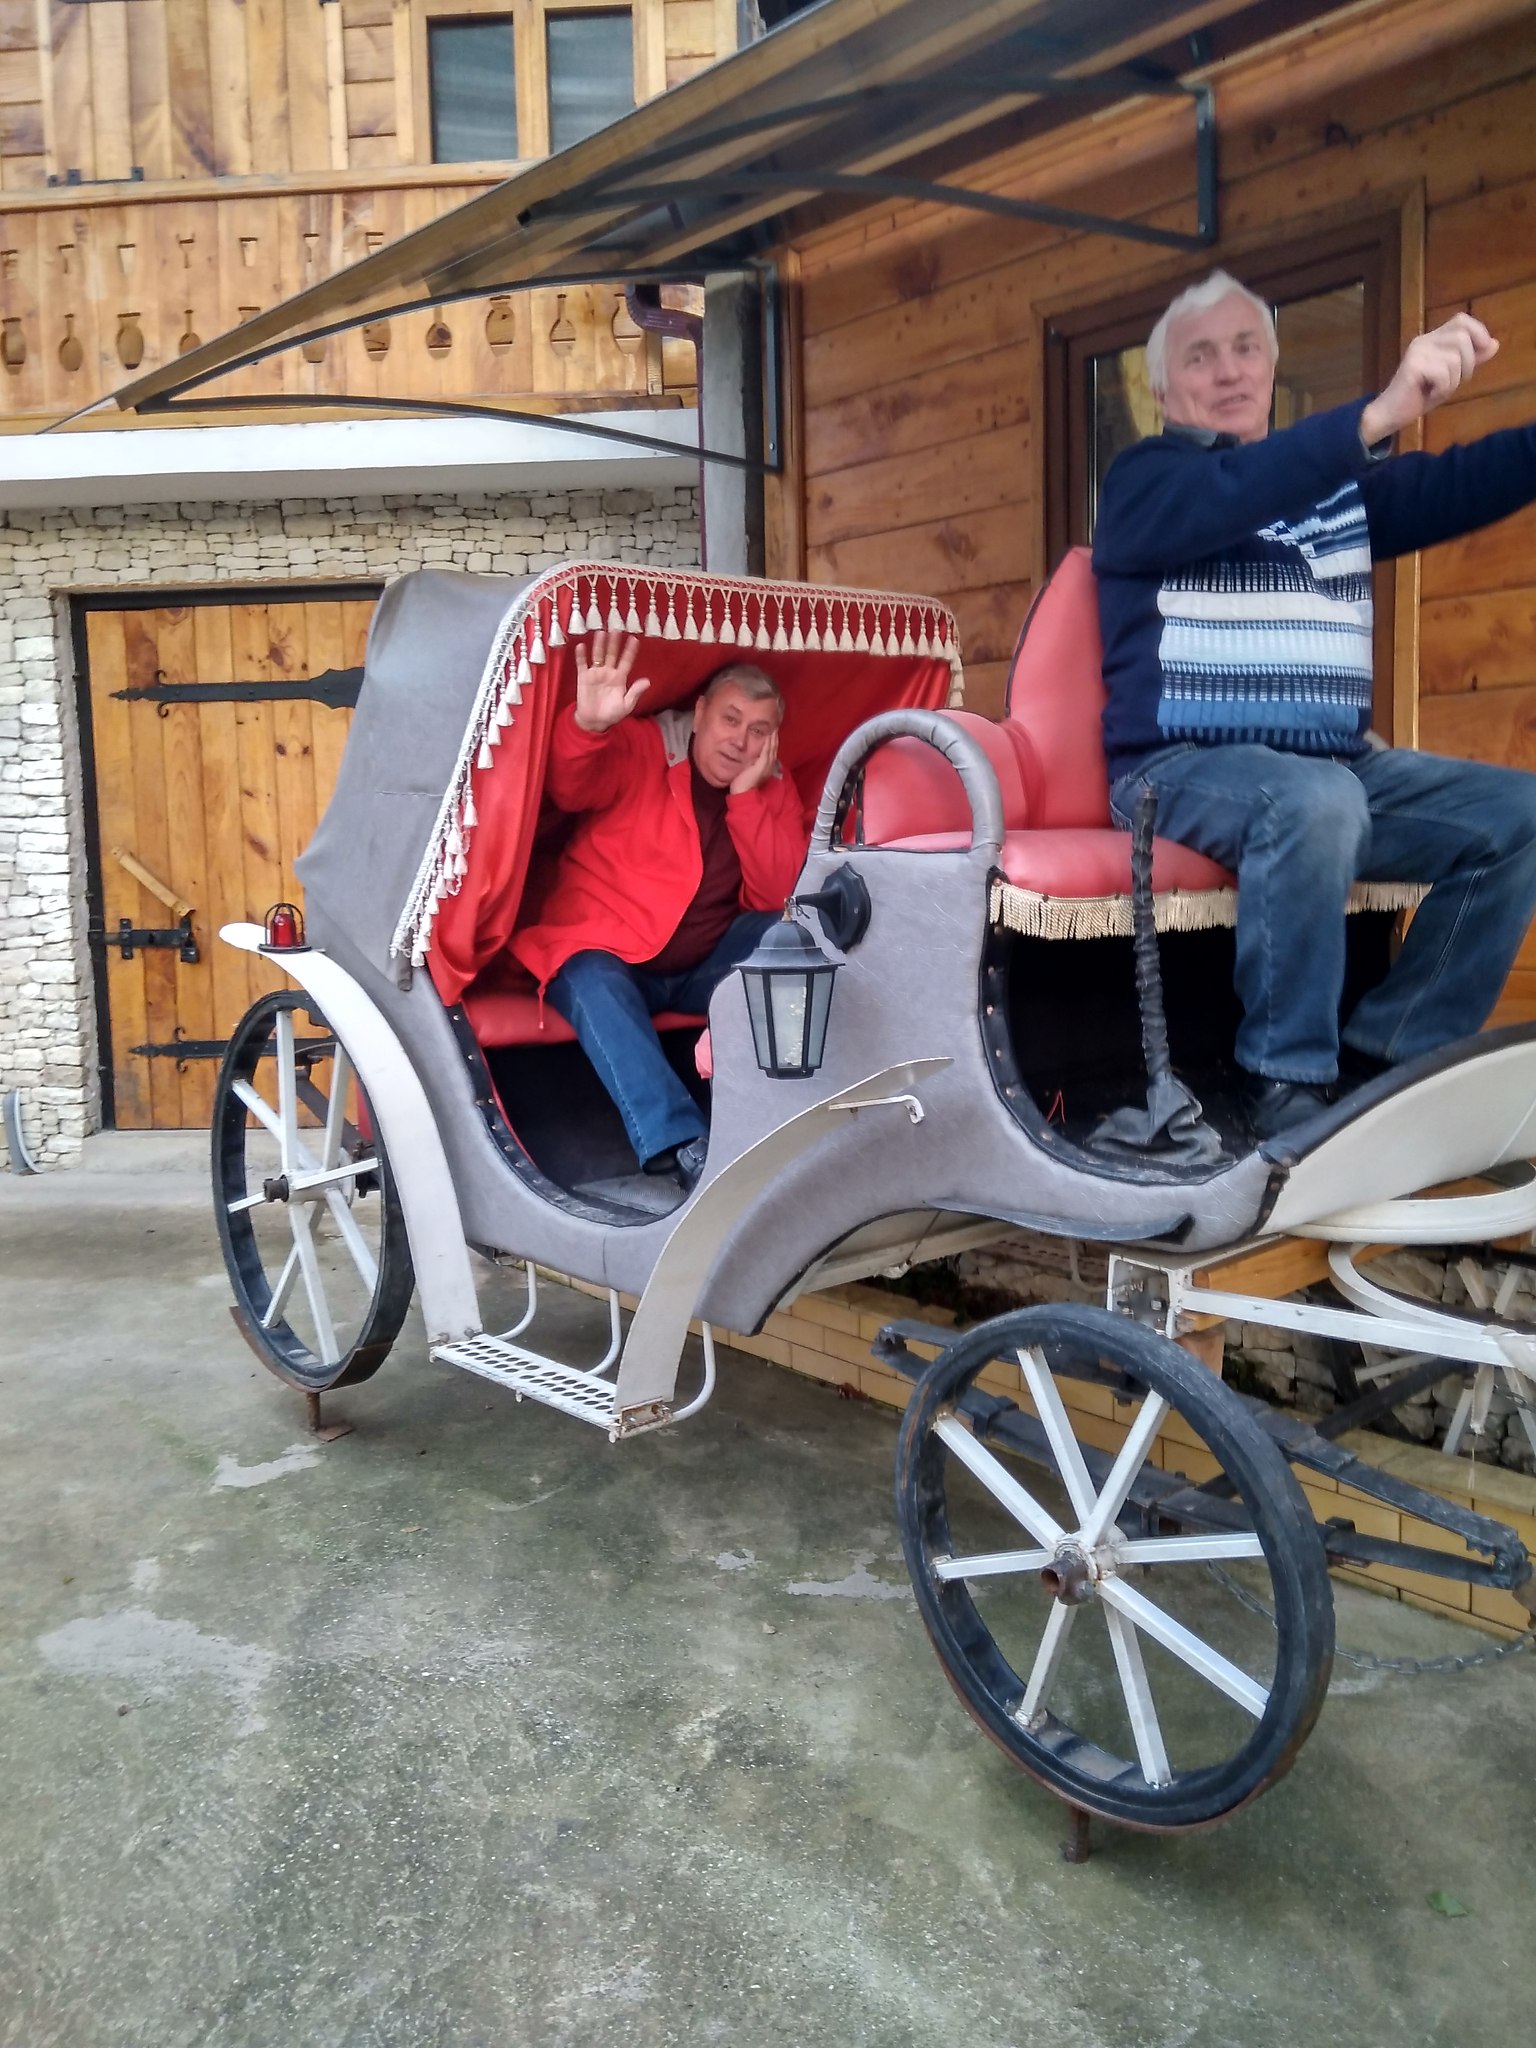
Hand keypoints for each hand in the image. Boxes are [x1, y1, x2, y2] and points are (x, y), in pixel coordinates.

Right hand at [572, 630, 649, 732]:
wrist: (595, 722)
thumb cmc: (612, 714)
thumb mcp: (627, 705)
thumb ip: (635, 692)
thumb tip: (647, 681)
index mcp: (620, 678)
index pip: (626, 661)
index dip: (630, 651)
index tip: (634, 639)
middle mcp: (608, 672)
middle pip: (612, 654)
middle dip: (614, 642)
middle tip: (616, 629)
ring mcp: (596, 674)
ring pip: (598, 655)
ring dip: (599, 645)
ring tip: (601, 633)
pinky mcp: (584, 677)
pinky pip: (582, 664)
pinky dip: (581, 656)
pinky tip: (582, 646)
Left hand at [729, 725, 778, 795]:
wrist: (743, 792)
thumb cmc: (743, 783)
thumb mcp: (749, 771)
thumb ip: (751, 764)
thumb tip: (749, 757)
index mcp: (767, 767)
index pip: (771, 752)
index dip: (772, 743)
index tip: (772, 734)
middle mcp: (769, 766)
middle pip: (774, 749)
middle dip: (775, 738)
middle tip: (775, 727)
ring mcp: (766, 765)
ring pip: (772, 749)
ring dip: (773, 738)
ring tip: (773, 729)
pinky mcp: (762, 765)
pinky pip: (766, 751)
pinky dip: (768, 743)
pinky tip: (768, 736)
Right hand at [1360, 313, 1498, 443]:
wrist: (1391, 414)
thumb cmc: (1420, 395)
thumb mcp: (1452, 376)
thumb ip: (1471, 359)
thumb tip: (1494, 344)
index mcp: (1432, 339)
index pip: (1461, 320)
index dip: (1478, 332)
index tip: (1483, 352)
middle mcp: (1424, 340)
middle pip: (1462, 338)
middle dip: (1468, 363)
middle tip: (1455, 380)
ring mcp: (1417, 352)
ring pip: (1455, 358)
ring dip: (1454, 380)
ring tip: (1439, 389)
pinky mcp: (1413, 366)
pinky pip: (1444, 374)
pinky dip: (1443, 389)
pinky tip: (1430, 394)